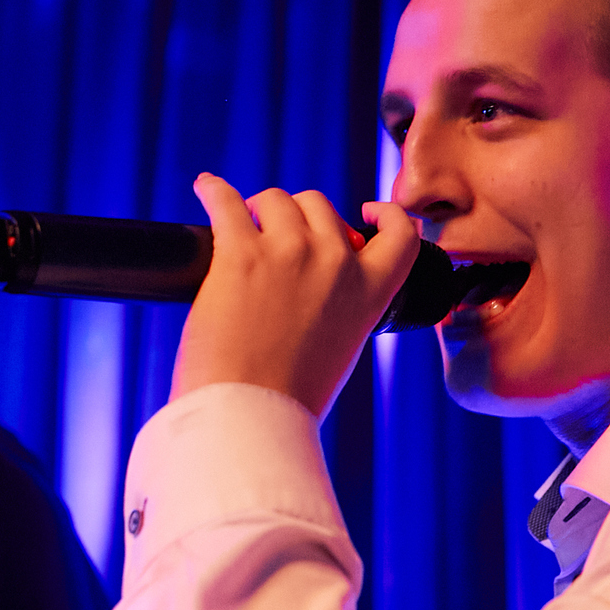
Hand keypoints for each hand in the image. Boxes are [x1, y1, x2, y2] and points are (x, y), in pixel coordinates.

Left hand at [172, 174, 420, 416]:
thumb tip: (317, 284)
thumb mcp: (340, 350)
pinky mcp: (241, 254)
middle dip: (296, 216)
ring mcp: (289, 253)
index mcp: (370, 292)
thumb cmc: (288, 397)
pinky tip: (207, 190)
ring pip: (274, 200)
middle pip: (318, 205)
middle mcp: (336, 263)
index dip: (385, 214)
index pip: (402, 233)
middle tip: (274, 237)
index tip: (364, 211)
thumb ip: (342, 309)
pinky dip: (213, 192)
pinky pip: (225, 201)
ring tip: (239, 224)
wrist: (249, 418)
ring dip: (256, 209)